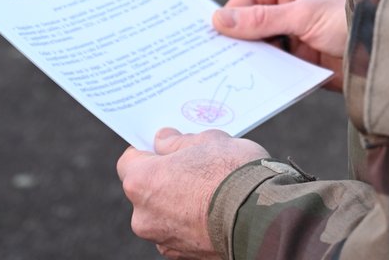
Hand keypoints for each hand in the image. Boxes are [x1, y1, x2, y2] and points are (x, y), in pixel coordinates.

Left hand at [117, 126, 267, 258]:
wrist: (260, 215)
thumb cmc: (231, 171)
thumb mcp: (207, 140)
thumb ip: (178, 142)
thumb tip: (163, 140)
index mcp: (143, 182)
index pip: (128, 161)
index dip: (146, 151)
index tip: (164, 146)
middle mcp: (143, 216)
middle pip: (145, 190)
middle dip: (164, 178)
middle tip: (193, 166)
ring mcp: (162, 240)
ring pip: (162, 213)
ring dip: (177, 202)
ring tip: (209, 190)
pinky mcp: (181, 256)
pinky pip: (178, 232)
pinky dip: (190, 222)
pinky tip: (213, 210)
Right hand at [213, 0, 347, 91]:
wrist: (384, 52)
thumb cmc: (349, 17)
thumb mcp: (302, 14)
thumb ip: (261, 20)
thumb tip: (218, 19)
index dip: (234, 11)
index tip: (214, 32)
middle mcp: (297, 10)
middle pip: (257, 24)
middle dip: (239, 38)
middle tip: (212, 56)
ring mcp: (302, 38)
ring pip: (266, 48)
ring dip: (252, 59)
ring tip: (227, 73)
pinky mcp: (308, 64)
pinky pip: (280, 69)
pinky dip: (267, 76)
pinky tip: (251, 85)